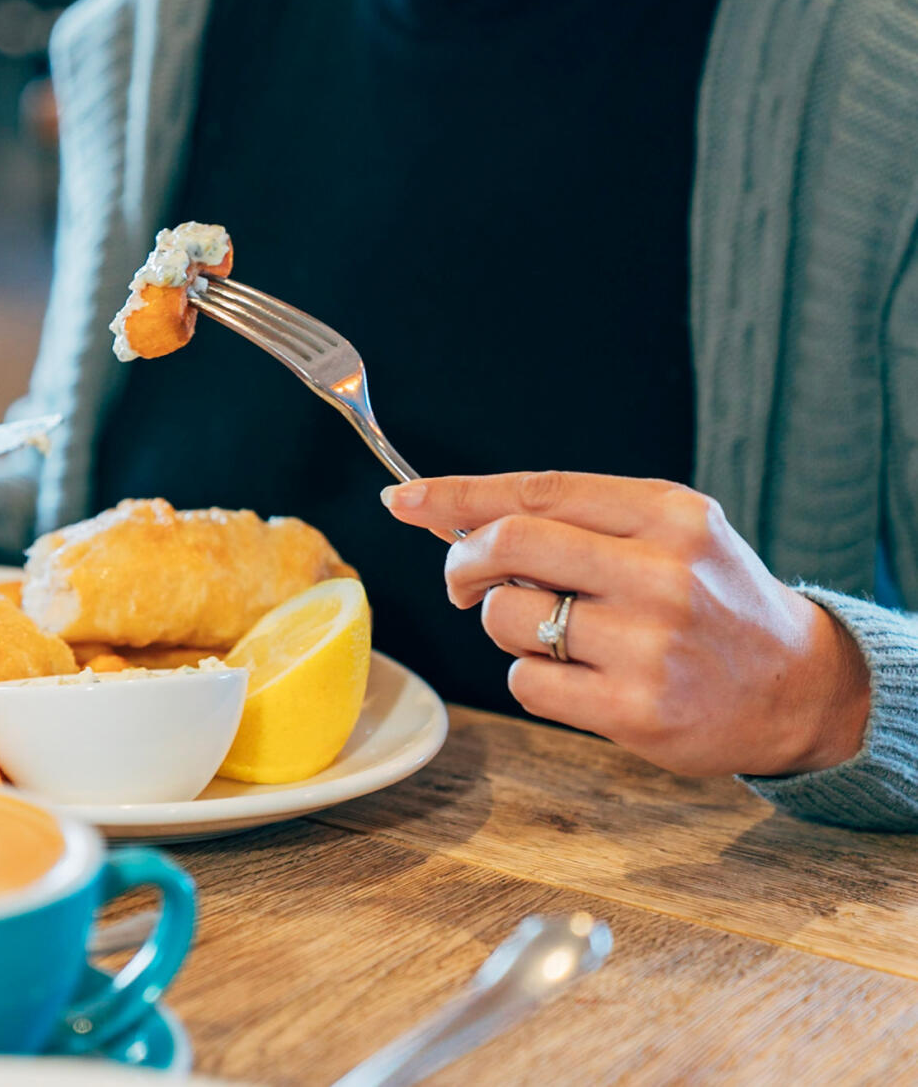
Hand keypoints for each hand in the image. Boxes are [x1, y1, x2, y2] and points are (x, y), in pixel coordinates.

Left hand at [381, 472, 870, 777]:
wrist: (797, 687)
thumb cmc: (712, 602)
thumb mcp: (669, 535)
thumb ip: (575, 521)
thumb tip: (454, 516)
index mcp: (667, 514)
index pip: (536, 491)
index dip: (456, 495)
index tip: (403, 499)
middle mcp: (662, 572)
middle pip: (507, 544)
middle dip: (462, 561)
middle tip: (465, 581)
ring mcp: (649, 644)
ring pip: (507, 617)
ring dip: (505, 626)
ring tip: (556, 634)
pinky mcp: (636, 709)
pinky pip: (526, 681)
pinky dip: (532, 676)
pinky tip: (580, 678)